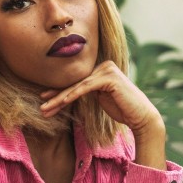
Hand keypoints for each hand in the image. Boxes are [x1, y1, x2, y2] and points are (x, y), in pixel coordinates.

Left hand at [40, 61, 166, 168]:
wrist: (141, 117)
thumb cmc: (122, 109)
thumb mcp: (100, 99)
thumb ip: (87, 91)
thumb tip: (67, 92)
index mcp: (101, 69)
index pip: (76, 81)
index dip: (59, 91)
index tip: (43, 99)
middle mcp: (103, 65)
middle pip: (75, 83)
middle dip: (56, 95)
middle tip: (41, 106)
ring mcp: (107, 69)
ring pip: (77, 86)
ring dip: (59, 98)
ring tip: (45, 108)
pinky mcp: (109, 77)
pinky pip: (86, 87)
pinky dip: (73, 94)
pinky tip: (61, 102)